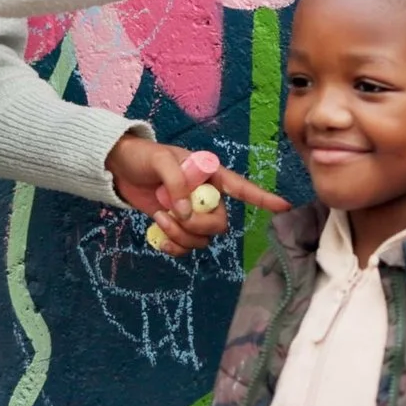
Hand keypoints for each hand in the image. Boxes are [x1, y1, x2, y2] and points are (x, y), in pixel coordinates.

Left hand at [105, 136, 289, 254]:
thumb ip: (176, 183)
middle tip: (172, 214)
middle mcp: (207, 197)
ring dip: (181, 236)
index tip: (284, 206)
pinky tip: (159, 238)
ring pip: (202, 239)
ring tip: (159, 219)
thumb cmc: (144, 157)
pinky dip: (173, 248)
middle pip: (220, 223)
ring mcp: (192, 214)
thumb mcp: (160, 160)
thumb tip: (185, 214)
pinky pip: (186, 247)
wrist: (120, 169)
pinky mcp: (177, 228)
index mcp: (210, 175)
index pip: (241, 187)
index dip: (262, 197)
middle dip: (197, 225)